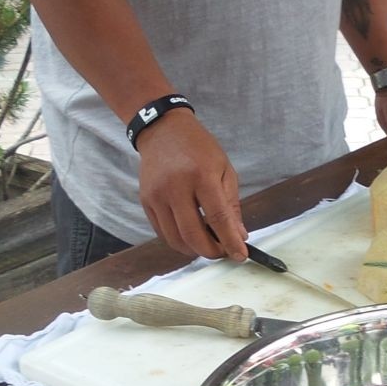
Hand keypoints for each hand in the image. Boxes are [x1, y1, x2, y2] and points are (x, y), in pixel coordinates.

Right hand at [136, 112, 246, 259]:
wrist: (163, 130)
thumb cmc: (198, 148)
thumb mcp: (224, 169)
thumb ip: (231, 204)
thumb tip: (239, 236)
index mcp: (201, 175)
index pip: (217, 217)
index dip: (230, 241)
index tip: (240, 255)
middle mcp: (175, 187)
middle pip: (193, 234)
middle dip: (211, 251)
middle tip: (223, 252)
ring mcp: (157, 195)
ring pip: (175, 239)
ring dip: (194, 250)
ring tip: (208, 245)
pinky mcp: (146, 201)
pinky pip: (162, 232)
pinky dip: (179, 241)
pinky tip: (191, 237)